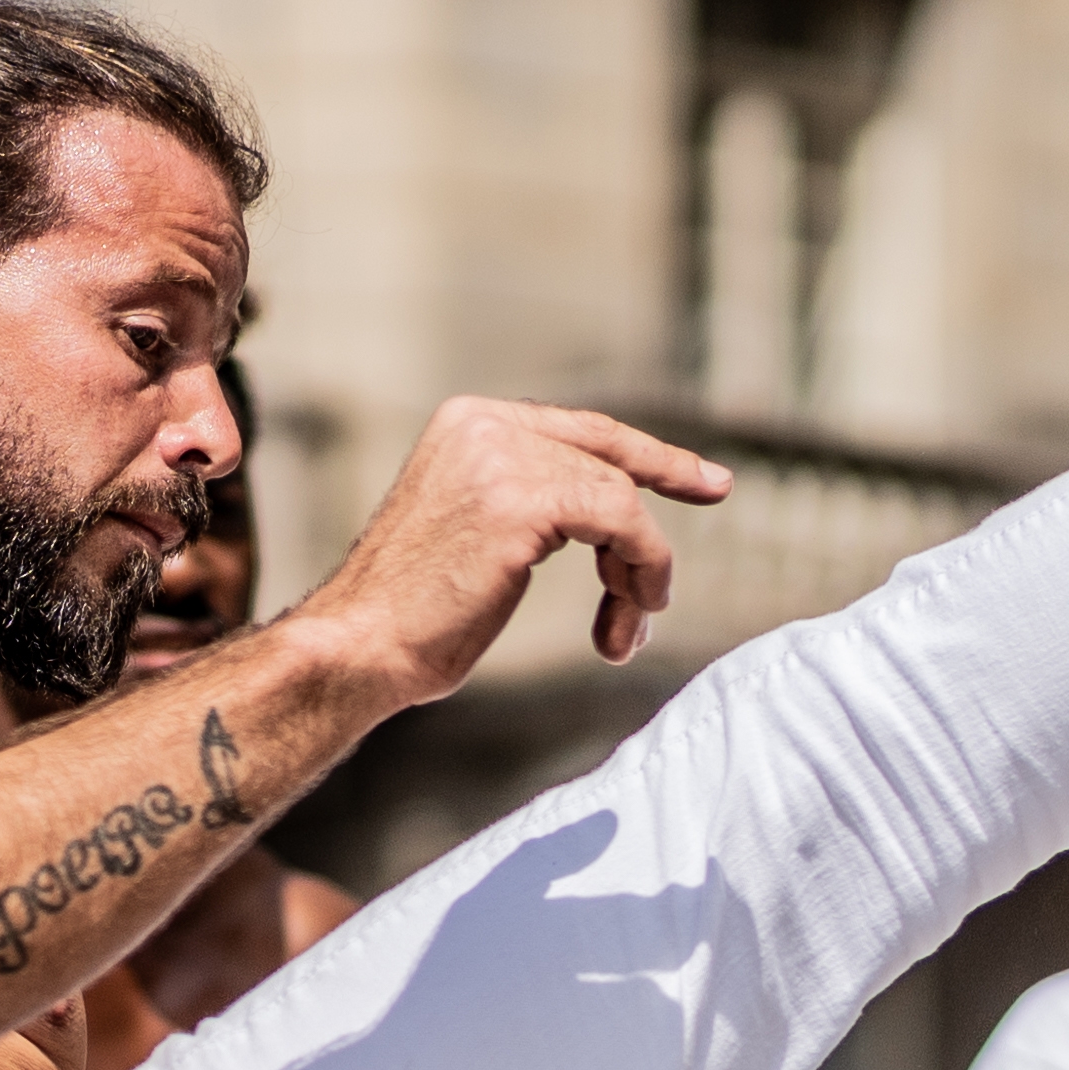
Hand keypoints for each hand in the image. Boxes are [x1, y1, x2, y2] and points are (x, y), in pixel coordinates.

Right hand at [284, 397, 735, 701]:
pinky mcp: (523, 499)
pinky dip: (640, 571)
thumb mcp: (476, 536)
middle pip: (611, 467)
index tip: (709, 482)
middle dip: (644, 540)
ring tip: (623, 633)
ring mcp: (503, 456)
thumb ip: (532, 505)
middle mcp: (486, 424)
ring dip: (639, 573)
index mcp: (469, 422)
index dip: (654, 458)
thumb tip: (611, 518)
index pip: (587, 429)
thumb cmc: (413, 618)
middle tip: (660, 599)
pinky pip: (624, 522)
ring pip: (623, 499)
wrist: (358, 648)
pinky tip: (622, 623)